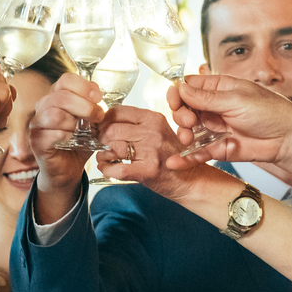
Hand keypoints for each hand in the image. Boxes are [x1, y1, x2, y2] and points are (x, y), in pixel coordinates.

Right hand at [29, 73, 104, 222]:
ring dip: (75, 122)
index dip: (84, 86)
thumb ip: (93, 107)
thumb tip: (99, 96)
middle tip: (98, 117)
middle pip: (61, 96)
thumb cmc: (78, 144)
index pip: (66, 79)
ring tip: (84, 132)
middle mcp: (43, 107)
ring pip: (55, 114)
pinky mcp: (37, 141)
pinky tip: (73, 141)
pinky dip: (67, 136)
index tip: (99, 97)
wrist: (68, 169)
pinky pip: (51, 133)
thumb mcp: (91, 122)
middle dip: (85, 106)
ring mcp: (37, 123)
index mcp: (57, 96)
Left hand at [92, 106, 215, 202]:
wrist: (190, 180)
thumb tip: (106, 123)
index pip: (118, 111)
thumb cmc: (171, 157)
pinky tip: (107, 168)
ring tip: (105, 158)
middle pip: (112, 129)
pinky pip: (117, 168)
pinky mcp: (148, 171)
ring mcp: (151, 151)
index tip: (101, 128)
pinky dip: (107, 169)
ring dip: (103, 154)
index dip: (104, 121)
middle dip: (101, 139)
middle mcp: (153, 132)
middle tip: (102, 146)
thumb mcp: (158, 132)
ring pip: (112, 147)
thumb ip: (136, 125)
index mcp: (153, 119)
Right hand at [166, 74, 291, 183]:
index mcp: (220, 88)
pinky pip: (198, 153)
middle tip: (188, 121)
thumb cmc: (270, 112)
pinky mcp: (218, 148)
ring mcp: (215, 128)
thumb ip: (207, 97)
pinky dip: (185, 158)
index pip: (189, 86)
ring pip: (188, 130)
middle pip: (185, 108)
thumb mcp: (236, 99)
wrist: (288, 139)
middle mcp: (215, 107)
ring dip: (182, 134)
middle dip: (180, 114)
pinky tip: (174, 162)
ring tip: (186, 139)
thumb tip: (181, 88)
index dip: (178, 93)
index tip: (175, 101)